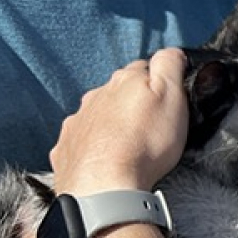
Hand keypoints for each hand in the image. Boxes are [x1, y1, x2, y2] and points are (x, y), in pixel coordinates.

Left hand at [51, 50, 188, 194]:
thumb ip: (169, 66)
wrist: (105, 187)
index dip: (159, 80)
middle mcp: (95, 96)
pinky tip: (103, 160)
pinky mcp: (65, 149)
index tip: (170, 98)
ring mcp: (77, 122)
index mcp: (124, 82)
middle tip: (151, 126)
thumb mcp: (172, 98)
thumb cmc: (145, 144)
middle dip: (132, 102)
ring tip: (128, 146)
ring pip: (96, 115)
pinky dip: (91, 147)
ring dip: (110, 124)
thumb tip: (170, 51)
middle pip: (117, 92)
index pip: (144, 68)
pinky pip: (80, 141)